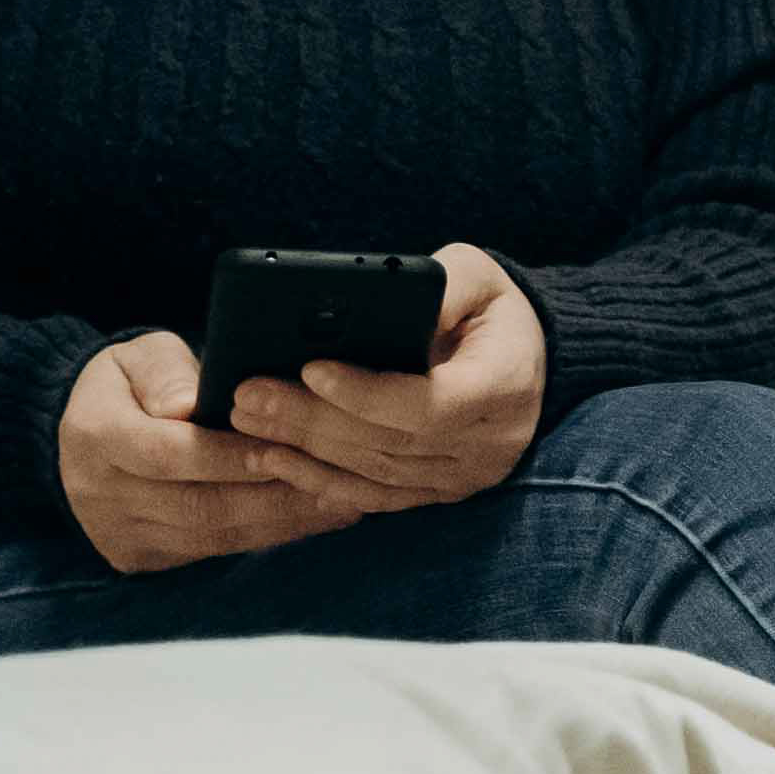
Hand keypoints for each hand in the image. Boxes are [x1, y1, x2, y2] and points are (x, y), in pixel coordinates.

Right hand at [59, 328, 384, 572]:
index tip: (285, 446)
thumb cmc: (126, 384)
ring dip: (282, 521)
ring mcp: (120, 533)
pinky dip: (265, 535)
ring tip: (341, 502)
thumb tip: (189, 404)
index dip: (228, 455)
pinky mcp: (142, 556)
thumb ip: (166, 374)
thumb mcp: (137, 356)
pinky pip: (212, 551)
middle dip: (273, 495)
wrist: (76, 437)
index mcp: (97, 436)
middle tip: (338, 480)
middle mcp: (101, 494)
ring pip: (212, 535)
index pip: (168, 454)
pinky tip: (311, 517)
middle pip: (198, 505)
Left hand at [219, 242, 547, 506]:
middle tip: (248, 396)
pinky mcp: (441, 492)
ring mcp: (466, 477)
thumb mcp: (477, 275)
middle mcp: (491, 444)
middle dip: (311, 420)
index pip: (428, 405)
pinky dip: (322, 482)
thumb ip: (440, 285)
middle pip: (388, 444)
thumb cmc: (490, 307)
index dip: (365, 394)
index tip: (308, 367)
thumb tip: (380, 300)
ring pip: (374, 475)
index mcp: (505, 386)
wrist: (527, 356)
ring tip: (247, 422)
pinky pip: (375, 498)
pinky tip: (276, 461)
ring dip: (305, 452)